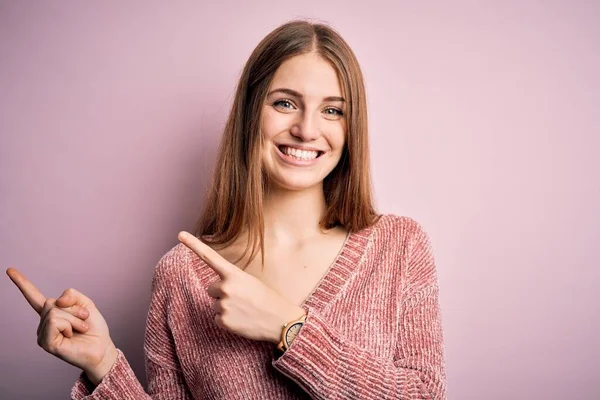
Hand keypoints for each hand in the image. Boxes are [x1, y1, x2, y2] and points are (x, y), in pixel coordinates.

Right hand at [6, 267, 117, 385]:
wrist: (101, 347)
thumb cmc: (93, 328)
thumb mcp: (86, 304)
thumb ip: (72, 295)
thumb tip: (57, 300)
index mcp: (52, 312)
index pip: (33, 296)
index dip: (22, 283)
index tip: (10, 269)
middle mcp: (44, 322)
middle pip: (52, 302)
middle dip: (73, 308)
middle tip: (83, 320)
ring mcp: (43, 333)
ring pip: (54, 311)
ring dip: (74, 318)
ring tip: (79, 329)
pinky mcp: (45, 342)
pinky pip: (54, 321)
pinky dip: (69, 325)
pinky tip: (71, 336)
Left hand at [178, 231, 305, 343]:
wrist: (281, 321)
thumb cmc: (268, 299)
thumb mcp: (251, 282)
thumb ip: (233, 280)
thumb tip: (218, 289)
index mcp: (234, 274)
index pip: (210, 257)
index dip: (193, 245)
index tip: (180, 234)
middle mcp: (225, 288)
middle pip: (212, 288)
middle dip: (223, 293)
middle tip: (242, 298)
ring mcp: (223, 305)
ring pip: (215, 304)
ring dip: (226, 307)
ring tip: (244, 310)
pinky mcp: (223, 321)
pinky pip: (217, 319)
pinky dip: (227, 320)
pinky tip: (242, 320)